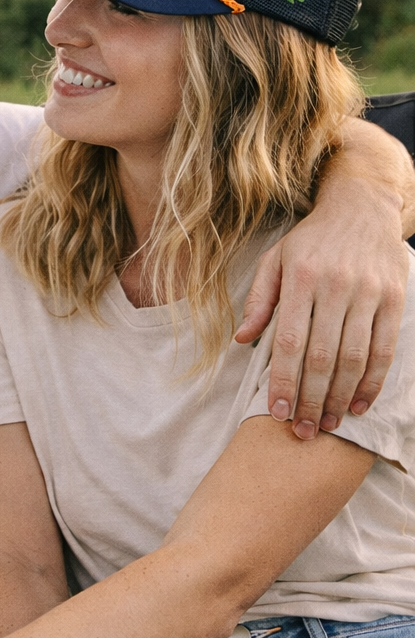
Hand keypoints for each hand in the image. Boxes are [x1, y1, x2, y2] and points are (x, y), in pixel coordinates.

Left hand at [235, 182, 407, 438]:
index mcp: (300, 278)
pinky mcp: (394, 299)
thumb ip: (259, 300)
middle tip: (300, 430)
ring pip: (355, 358)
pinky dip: (372, 381)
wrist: (361, 207)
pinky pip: (384, 349)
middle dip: (309, 399)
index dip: (282, 381)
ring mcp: (369, 293)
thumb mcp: (274, 260)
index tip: (274, 411)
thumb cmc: (309, 240)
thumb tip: (242, 339)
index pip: (288, 341)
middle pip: (323, 356)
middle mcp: (335, 286)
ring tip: (325, 424)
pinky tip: (358, 404)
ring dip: (340, 397)